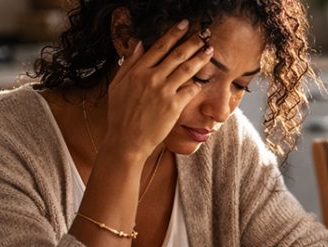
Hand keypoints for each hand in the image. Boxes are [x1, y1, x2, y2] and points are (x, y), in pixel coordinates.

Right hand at [103, 19, 212, 157]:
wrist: (127, 140)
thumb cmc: (120, 114)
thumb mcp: (117, 85)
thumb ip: (128, 64)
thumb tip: (138, 44)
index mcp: (137, 71)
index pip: (159, 47)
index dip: (173, 34)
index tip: (183, 25)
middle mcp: (152, 78)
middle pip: (177, 54)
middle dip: (192, 42)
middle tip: (203, 34)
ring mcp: (164, 91)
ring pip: (187, 69)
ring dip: (200, 57)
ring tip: (209, 49)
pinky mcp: (174, 106)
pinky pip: (190, 89)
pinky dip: (197, 84)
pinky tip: (202, 80)